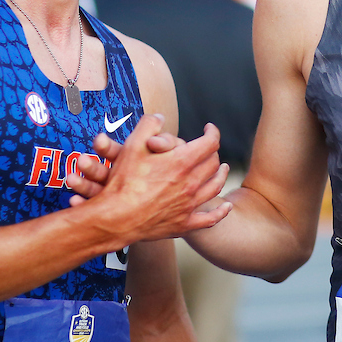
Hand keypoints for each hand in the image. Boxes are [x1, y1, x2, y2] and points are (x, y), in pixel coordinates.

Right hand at [72, 115, 231, 240]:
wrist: (115, 218)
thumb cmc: (123, 182)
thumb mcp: (132, 145)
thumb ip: (148, 126)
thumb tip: (159, 117)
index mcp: (181, 162)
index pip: (209, 143)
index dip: (212, 132)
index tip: (208, 128)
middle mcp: (190, 183)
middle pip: (212, 164)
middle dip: (213, 152)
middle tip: (209, 148)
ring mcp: (189, 205)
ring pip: (214, 187)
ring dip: (221, 176)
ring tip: (222, 169)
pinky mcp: (183, 224)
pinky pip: (209, 218)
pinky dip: (221, 211)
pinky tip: (226, 206)